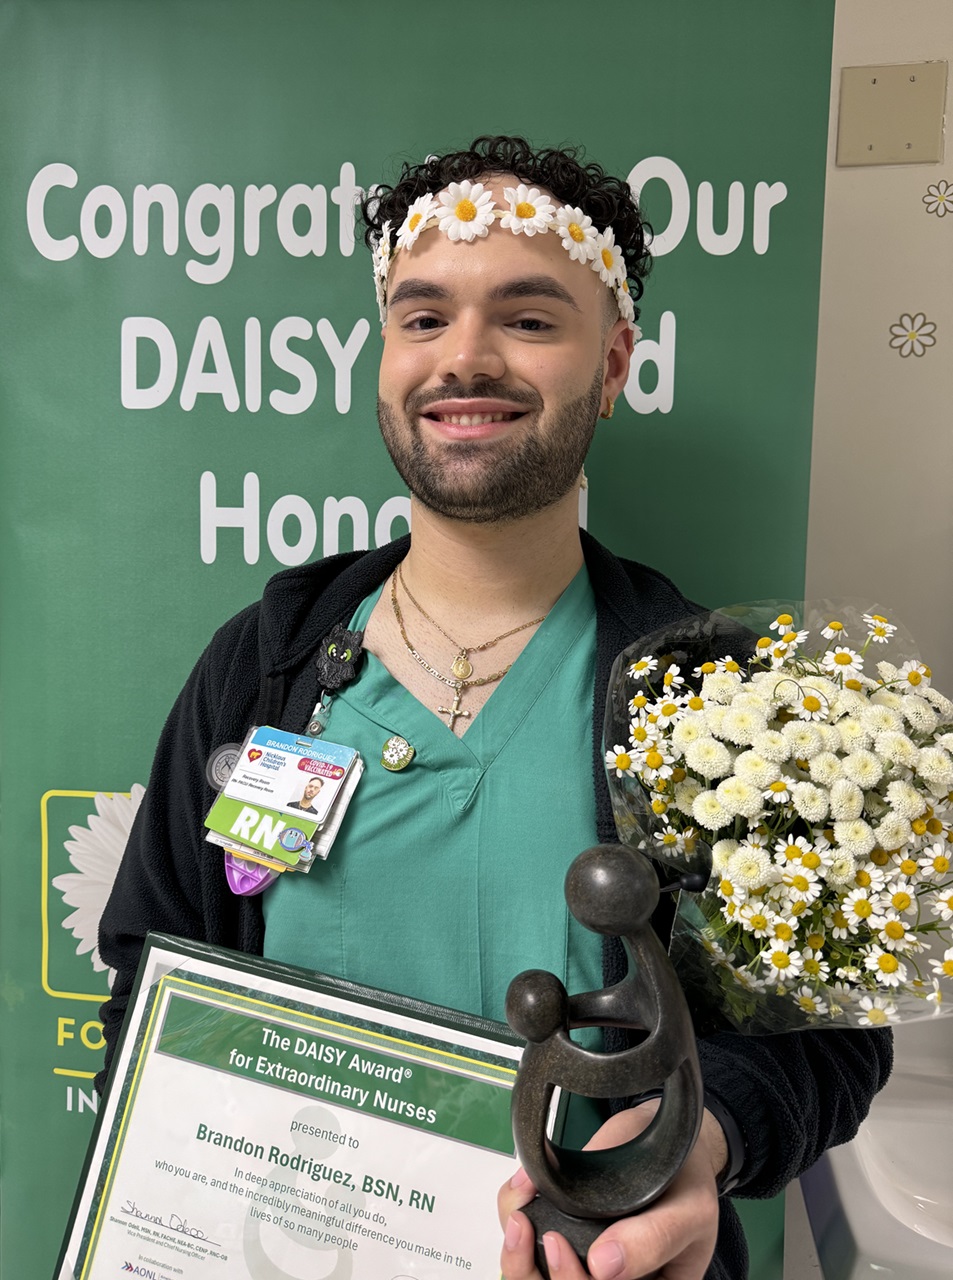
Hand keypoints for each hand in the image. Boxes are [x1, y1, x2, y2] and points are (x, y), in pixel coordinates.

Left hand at [498, 1101, 726, 1279]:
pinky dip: (513, 1216)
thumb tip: (605, 1265)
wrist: (665, 1135)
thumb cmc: (685, 1178)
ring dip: (517, 1257)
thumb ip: (655, 1238)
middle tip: (527, 1227)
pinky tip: (520, 1195)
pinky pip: (528, 1246)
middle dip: (536, 1271)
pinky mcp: (564, 1233)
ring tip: (517, 1218)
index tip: (559, 1244)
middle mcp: (615, 1279)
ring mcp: (587, 1262)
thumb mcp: (689, 1208)